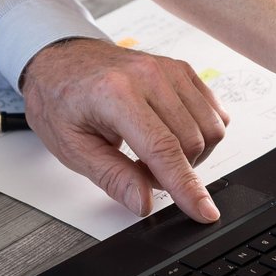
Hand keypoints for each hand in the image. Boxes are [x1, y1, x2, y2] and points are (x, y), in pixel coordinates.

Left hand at [20, 38, 229, 222]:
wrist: (61, 62)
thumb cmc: (60, 100)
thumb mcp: (72, 147)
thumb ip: (112, 177)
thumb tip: (143, 202)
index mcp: (116, 93)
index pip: (163, 148)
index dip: (187, 187)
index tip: (204, 212)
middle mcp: (148, 75)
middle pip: (192, 142)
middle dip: (174, 172)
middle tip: (140, 171)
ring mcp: (168, 69)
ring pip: (211, 128)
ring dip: (190, 154)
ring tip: (152, 153)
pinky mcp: (182, 70)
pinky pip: (214, 111)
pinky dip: (200, 133)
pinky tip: (170, 136)